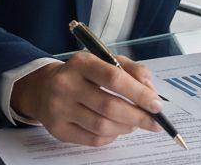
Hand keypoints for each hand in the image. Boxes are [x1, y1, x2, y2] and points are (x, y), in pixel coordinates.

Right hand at [11, 53, 162, 146]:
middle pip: (109, 106)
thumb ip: (133, 70)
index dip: (138, 93)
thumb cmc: (83, 74)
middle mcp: (66, 85)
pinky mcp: (58, 129)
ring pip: (102, 126)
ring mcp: (60, 109)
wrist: (44, 88)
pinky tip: (116, 129)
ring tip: (135, 123)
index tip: (156, 104)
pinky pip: (92, 139)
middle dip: (138, 116)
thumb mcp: (106, 61)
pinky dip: (111, 136)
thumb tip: (150, 92)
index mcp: (81, 63)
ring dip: (126, 127)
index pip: (114, 78)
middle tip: (154, 121)